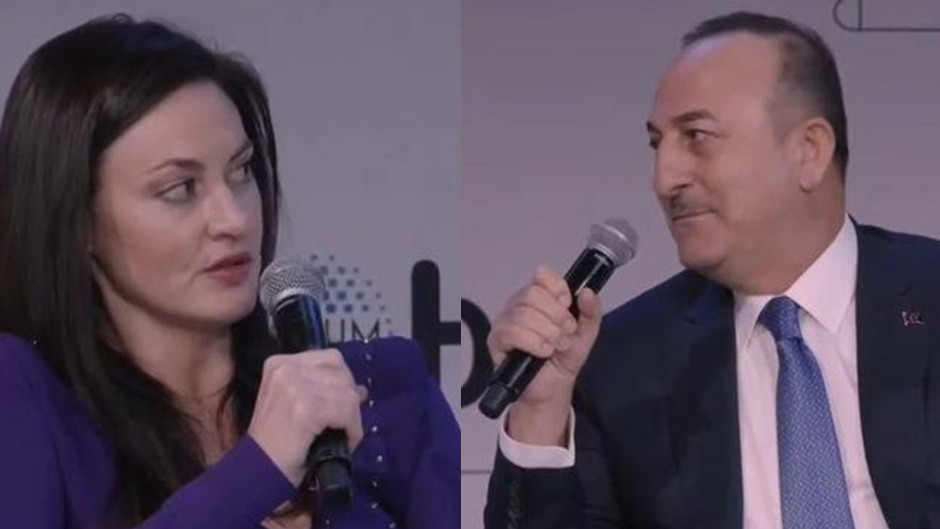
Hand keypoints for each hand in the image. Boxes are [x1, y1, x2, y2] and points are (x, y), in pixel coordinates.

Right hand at [248, 349, 367, 485]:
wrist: (258, 470)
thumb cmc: (277, 442)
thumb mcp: (296, 404)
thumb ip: (324, 390)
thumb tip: (360, 389)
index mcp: (280, 363)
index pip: (331, 359)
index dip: (343, 382)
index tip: (342, 404)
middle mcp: (285, 368)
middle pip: (341, 373)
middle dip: (350, 399)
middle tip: (345, 423)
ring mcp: (294, 386)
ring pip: (347, 393)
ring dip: (353, 418)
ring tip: (343, 435)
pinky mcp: (306, 407)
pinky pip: (346, 412)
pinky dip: (353, 430)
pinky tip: (345, 442)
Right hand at [487, 266, 601, 445]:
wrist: (552, 388)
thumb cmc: (562, 359)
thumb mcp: (585, 335)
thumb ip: (590, 313)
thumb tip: (588, 292)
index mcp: (538, 298)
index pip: (542, 276)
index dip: (557, 289)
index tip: (568, 305)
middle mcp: (518, 306)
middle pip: (532, 294)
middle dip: (556, 316)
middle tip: (566, 333)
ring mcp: (504, 322)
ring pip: (523, 314)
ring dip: (547, 332)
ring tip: (557, 346)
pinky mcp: (496, 341)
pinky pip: (511, 332)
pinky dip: (533, 342)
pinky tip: (543, 351)